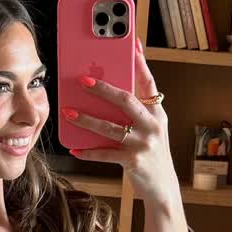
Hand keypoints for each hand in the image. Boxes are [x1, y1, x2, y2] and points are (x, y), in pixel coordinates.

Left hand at [62, 34, 177, 208]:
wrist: (162, 188)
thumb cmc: (151, 153)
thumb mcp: (151, 129)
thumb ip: (137, 110)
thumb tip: (111, 89)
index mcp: (157, 113)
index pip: (148, 82)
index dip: (140, 62)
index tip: (130, 43)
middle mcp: (153, 125)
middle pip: (126, 100)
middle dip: (103, 88)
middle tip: (82, 80)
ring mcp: (144, 144)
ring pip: (110, 127)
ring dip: (86, 119)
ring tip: (68, 112)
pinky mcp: (133, 162)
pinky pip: (105, 153)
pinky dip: (88, 151)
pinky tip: (74, 148)